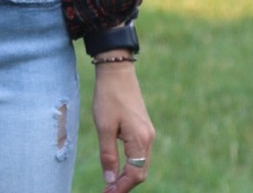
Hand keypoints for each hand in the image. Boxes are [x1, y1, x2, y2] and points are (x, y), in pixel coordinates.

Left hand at [92, 57, 154, 191]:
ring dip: (128, 175)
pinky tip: (118, 165)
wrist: (117, 71)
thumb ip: (108, 154)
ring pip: (141, 163)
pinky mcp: (143, 126)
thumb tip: (109, 180)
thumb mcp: (104, 126)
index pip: (134, 174)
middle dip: (125, 184)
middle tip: (108, 191)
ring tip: (111, 182)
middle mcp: (148, 138)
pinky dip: (131, 163)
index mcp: (140, 140)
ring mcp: (147, 132)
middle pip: (140, 172)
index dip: (121, 187)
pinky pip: (140, 153)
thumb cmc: (109, 96)